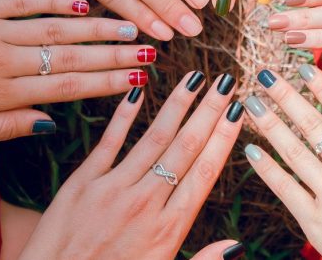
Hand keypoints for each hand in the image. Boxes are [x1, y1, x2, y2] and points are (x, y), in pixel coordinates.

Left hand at [0, 0, 155, 148]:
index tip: (138, 81)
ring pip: (55, 28)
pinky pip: (22, 0)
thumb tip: (50, 122)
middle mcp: (3, 60)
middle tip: (151, 50)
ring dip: (96, 27)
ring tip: (131, 26)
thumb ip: (3, 128)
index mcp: (0, 93)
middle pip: (71, 56)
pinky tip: (83, 2)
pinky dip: (53, 1)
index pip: (67, 87)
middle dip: (115, 54)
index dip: (107, 83)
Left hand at [19, 75, 244, 259]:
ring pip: (154, 138)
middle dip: (209, 111)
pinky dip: (125, 115)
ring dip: (178, 105)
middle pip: (186, 147)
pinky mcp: (83, 184)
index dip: (224, 137)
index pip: (205, 171)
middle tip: (226, 81)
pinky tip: (139, 91)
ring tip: (196, 78)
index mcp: (168, 228)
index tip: (238, 110)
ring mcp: (113, 189)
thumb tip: (237, 246)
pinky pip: (110, 142)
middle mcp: (145, 203)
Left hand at [243, 66, 321, 258]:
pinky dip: (266, 169)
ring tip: (251, 102)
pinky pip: (284, 188)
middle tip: (265, 74)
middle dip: (287, 97)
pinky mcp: (314, 220)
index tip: (303, 68)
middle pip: (313, 124)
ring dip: (270, 124)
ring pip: (293, 150)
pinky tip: (250, 151)